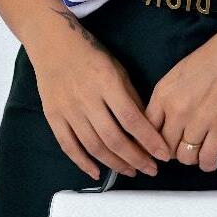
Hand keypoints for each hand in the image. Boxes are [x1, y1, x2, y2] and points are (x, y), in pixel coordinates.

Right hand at [29, 26, 170, 179]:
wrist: (53, 43)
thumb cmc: (90, 54)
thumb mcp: (117, 68)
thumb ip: (131, 97)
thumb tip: (145, 127)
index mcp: (107, 82)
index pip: (131, 119)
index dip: (149, 140)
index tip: (163, 155)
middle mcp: (87, 98)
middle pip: (114, 138)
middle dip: (136, 158)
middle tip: (150, 169)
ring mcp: (68, 109)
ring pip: (93, 146)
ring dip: (115, 164)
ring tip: (131, 171)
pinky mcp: (53, 117)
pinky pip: (69, 146)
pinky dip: (83, 163)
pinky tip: (98, 173)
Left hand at [144, 11, 216, 171]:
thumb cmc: (211, 59)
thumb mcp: (178, 75)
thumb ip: (167, 99)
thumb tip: (164, 124)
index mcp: (163, 93)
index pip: (147, 130)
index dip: (154, 141)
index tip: (161, 144)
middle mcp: (177, 109)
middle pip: (165, 148)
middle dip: (172, 151)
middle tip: (183, 146)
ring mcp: (199, 120)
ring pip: (185, 157)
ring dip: (191, 157)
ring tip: (198, 150)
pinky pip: (207, 158)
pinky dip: (207, 163)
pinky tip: (209, 159)